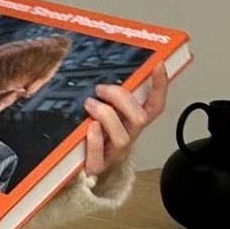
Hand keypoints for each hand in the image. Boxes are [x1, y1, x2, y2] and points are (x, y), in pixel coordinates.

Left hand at [82, 62, 169, 177]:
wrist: (69, 161)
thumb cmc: (86, 127)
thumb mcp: (98, 105)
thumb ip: (105, 91)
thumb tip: (102, 62)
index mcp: (132, 121)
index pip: (154, 105)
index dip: (160, 87)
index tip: (158, 65)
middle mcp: (127, 136)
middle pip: (141, 118)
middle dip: (121, 98)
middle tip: (100, 88)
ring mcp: (113, 153)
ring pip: (123, 137)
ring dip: (106, 115)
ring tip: (89, 104)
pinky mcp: (97, 166)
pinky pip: (99, 157)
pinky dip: (95, 140)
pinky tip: (89, 128)